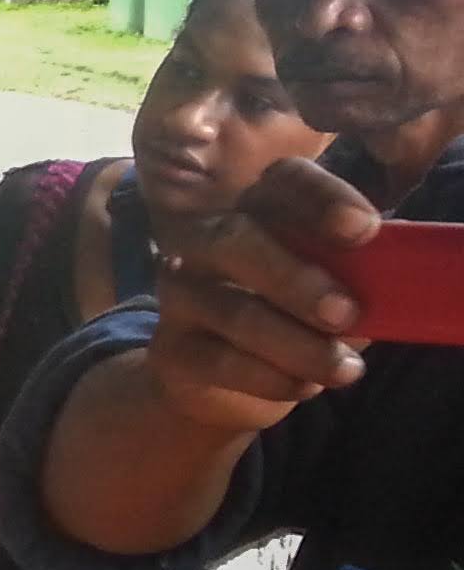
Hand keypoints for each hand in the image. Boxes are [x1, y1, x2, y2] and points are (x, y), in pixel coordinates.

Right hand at [141, 156, 377, 436]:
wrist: (221, 382)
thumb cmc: (292, 318)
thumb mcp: (329, 287)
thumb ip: (354, 276)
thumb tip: (397, 279)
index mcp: (259, 209)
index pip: (284, 183)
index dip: (323, 200)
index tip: (365, 231)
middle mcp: (206, 239)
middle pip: (237, 241)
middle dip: (296, 279)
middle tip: (346, 314)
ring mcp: (181, 293)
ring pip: (235, 312)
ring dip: (297, 345)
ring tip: (344, 370)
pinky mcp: (171, 347)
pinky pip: (220, 361)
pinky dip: (272, 378)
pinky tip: (305, 387)